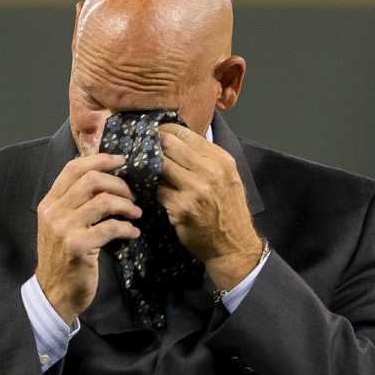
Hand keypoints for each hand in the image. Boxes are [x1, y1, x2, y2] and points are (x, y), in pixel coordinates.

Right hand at [35, 152, 140, 323]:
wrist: (55, 293)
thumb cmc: (64, 259)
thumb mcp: (61, 227)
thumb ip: (75, 204)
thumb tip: (106, 181)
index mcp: (49, 203)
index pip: (73, 168)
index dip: (100, 159)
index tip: (122, 161)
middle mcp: (54, 212)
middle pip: (91, 180)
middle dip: (119, 184)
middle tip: (133, 194)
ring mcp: (64, 229)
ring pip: (103, 201)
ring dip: (126, 205)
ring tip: (136, 213)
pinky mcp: (78, 246)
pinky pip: (111, 227)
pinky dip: (127, 228)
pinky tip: (133, 232)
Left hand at [157, 122, 263, 290]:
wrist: (233, 245)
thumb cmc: (228, 209)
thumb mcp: (227, 177)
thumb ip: (206, 158)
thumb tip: (176, 139)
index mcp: (221, 160)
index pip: (185, 133)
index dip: (165, 130)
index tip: (154, 133)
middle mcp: (210, 171)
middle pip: (169, 145)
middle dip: (152, 144)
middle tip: (141, 146)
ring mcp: (195, 189)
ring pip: (159, 165)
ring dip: (149, 167)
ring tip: (142, 167)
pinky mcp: (180, 208)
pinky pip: (157, 190)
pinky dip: (152, 190)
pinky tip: (151, 190)